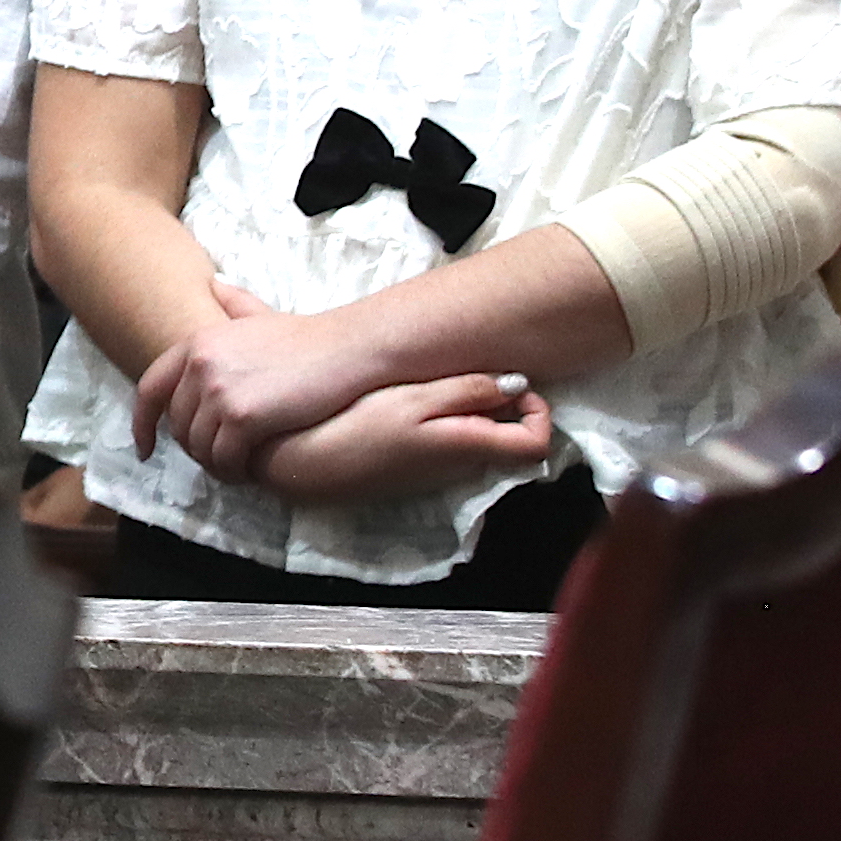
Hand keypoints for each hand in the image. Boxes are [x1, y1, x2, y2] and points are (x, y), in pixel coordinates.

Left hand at [132, 276, 371, 477]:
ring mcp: (219, 391)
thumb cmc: (308, 338)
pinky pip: (225, 459)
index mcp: (197, 343)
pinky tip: (248, 471)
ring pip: (200, 447)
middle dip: (195, 448)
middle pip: (178, 426)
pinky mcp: (243, 417)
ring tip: (237, 467)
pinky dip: (233, 472)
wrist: (346, 349)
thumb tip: (213, 284)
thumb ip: (232, 304)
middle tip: (219, 459)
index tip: (144, 449)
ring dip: (216, 464)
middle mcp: (200, 364)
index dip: (142, 424)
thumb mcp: (257, 314)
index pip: (151, 389)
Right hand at [252, 374, 557, 505]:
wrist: (303, 466)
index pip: (536, 443)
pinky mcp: (415, 469)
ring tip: (432, 379)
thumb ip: (468, 391)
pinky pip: (450, 442)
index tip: (512, 382)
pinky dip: (445, 419)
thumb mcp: (413, 400)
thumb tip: (519, 384)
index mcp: (468, 446)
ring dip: (469, 407)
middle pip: (508, 435)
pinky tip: (409, 400)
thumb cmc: (356, 428)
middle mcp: (462, 466)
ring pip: (478, 437)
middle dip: (500, 400)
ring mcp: (438, 471)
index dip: (537, 411)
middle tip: (466, 369)